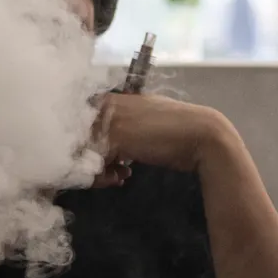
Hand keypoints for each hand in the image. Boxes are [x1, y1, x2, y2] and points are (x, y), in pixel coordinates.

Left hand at [90, 93, 234, 187]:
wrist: (200, 135)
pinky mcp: (116, 140)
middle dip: (89, 159)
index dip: (86, 145)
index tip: (100, 157)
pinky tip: (122, 178)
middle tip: (110, 171)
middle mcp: (105, 106)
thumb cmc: (176, 127)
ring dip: (98, 171)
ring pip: (84, 153)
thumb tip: (103, 141)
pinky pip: (95, 164)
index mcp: (109, 98)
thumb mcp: (143, 116)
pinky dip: (105, 177)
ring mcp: (109, 121)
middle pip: (77, 140)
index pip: (79, 125)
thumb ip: (121, 123)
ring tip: (117, 176)